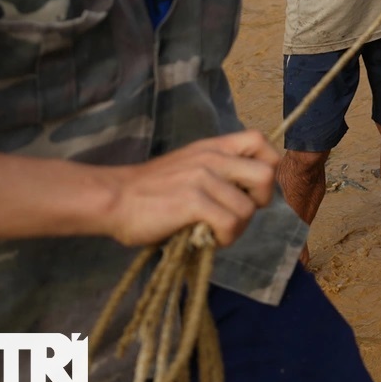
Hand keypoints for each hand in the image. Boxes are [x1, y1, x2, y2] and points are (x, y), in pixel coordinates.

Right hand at [104, 131, 278, 247]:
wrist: (113, 198)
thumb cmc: (149, 189)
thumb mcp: (189, 166)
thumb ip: (217, 172)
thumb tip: (245, 195)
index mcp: (213, 147)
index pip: (260, 141)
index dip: (267, 165)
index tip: (251, 188)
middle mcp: (212, 158)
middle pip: (266, 175)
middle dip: (260, 201)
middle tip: (237, 214)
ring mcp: (203, 178)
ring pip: (248, 208)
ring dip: (238, 228)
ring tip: (217, 233)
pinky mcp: (192, 201)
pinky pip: (230, 223)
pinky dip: (225, 238)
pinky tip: (208, 239)